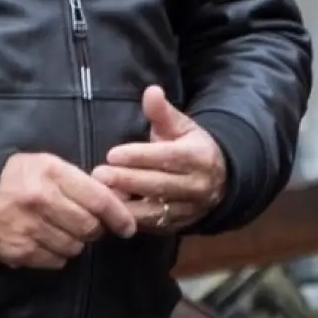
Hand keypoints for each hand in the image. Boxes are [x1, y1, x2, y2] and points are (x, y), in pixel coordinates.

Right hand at [0, 152, 137, 269]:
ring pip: (74, 247)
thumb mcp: (49, 166)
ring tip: (63, 231)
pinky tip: (47, 241)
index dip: (119, 216)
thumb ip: (80, 182)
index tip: (128, 227)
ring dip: (76, 243)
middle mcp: (42, 201)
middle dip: (95, 230)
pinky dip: (58, 255)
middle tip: (89, 226)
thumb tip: (117, 203)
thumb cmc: (19, 177)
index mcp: (53, 174)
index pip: (99, 199)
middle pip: (89, 228)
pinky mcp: (19, 251)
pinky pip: (55, 261)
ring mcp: (29, 228)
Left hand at [94, 87, 228, 235]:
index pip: (166, 157)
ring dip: (125, 206)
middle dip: (126, 181)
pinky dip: (131, 220)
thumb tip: (151, 90)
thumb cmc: (191, 147)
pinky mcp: (178, 227)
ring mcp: (188, 209)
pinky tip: (111, 212)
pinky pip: (152, 226)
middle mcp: (196, 185)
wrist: (220, 180)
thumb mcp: (181, 127)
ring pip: (154, 211)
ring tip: (100, 196)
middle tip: (97, 175)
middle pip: (158, 185)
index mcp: (198, 156)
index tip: (112, 154)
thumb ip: (162, 112)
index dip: (138, 156)